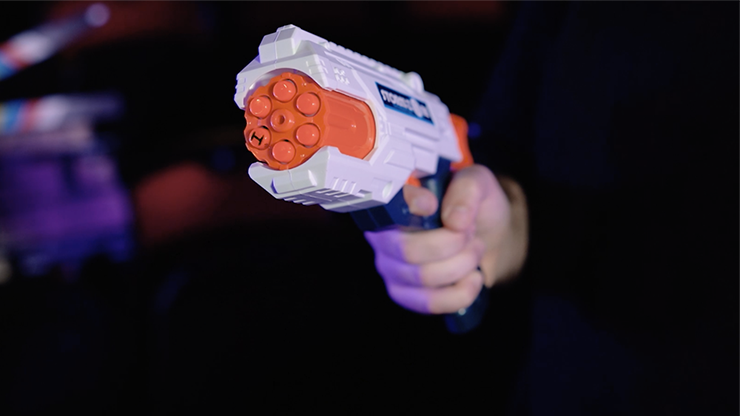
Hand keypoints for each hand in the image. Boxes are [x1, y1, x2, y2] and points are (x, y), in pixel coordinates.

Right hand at [364, 165, 527, 314]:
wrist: (488, 237)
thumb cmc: (473, 207)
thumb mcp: (478, 184)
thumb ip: (466, 190)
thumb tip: (454, 220)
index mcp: (394, 203)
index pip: (386, 207)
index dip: (408, 207)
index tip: (432, 205)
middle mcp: (384, 236)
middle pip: (409, 251)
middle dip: (453, 244)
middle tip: (470, 232)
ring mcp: (391, 268)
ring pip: (424, 277)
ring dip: (462, 264)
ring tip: (474, 251)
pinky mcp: (405, 294)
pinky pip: (430, 302)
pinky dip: (461, 292)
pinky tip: (472, 278)